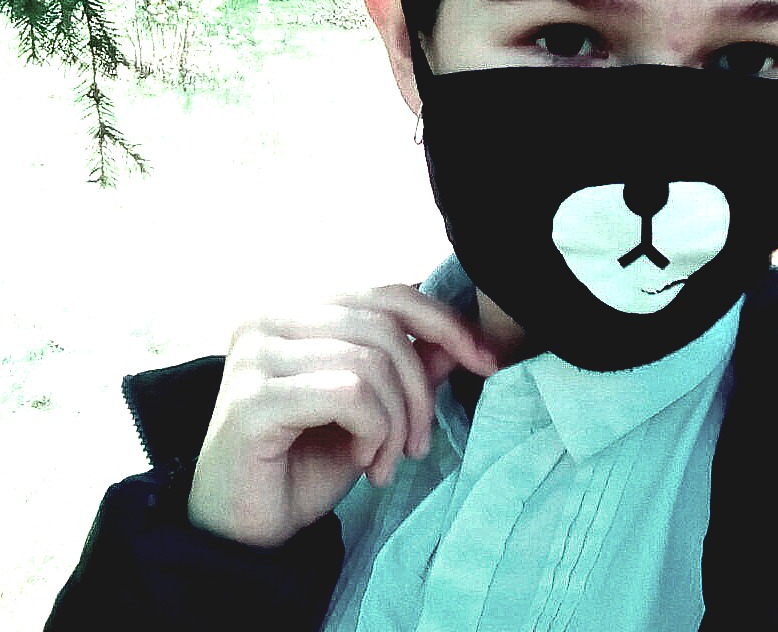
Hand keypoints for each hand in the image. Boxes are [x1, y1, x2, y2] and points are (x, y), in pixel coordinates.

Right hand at [186, 284, 496, 547]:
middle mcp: (268, 318)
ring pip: (370, 362)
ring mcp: (254, 355)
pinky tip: (360, 460)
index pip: (388, 293)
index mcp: (296, 307)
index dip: (445, 323)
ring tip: (385, 460)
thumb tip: (463, 338)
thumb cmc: (305, 461)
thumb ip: (411, 364)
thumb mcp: (374, 408)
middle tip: (417, 444)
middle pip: (384, 327)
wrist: (246, 529)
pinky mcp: (252, 399)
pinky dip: (373, 431)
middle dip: (419, 390)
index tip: (486, 362)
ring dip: (395, 421)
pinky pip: (348, 394)